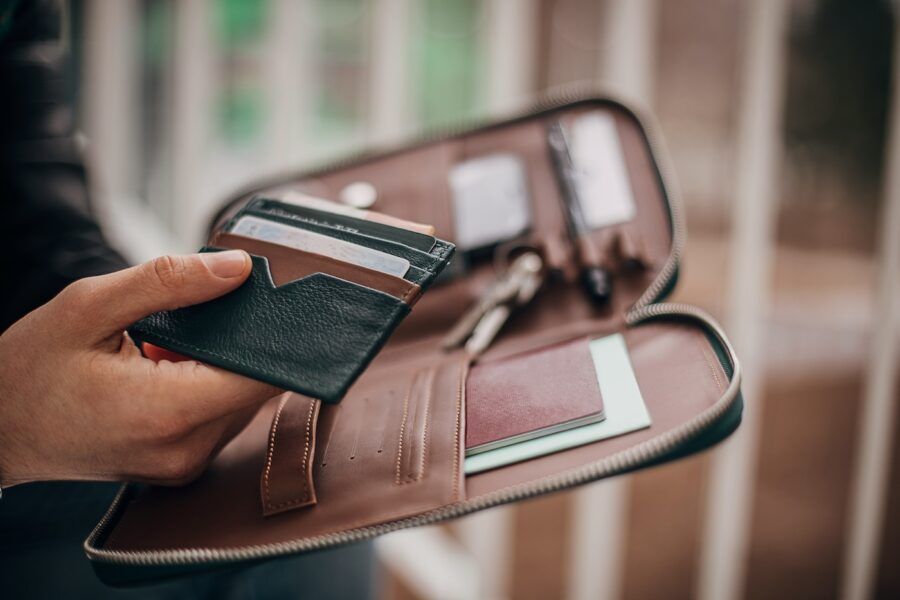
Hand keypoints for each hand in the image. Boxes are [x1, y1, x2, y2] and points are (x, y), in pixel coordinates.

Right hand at [0, 251, 279, 487]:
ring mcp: (186, 464)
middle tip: (208, 308)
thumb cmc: (29, 371)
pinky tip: (167, 366)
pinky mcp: (182, 465)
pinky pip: (218, 416)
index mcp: (168, 412)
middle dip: (242, 342)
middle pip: (256, 386)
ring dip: (221, 364)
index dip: (277, 336)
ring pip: (240, 401)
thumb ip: (170, 282)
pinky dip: (206, 385)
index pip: (263, 375)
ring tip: (170, 343)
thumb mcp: (89, 306)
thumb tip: (239, 268)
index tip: (275, 301)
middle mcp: (187, 448)